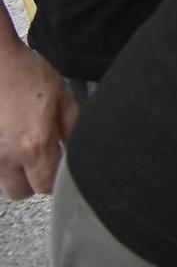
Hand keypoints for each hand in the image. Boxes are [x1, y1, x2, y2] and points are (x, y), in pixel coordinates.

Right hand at [0, 42, 77, 199]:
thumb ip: (73, 129)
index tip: (56, 169)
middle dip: (30, 181)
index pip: (45, 187)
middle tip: (38, 161)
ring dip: (11, 172)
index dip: (53, 180)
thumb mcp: (63, 98)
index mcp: (35, 145)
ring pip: (0, 182)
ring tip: (20, 146)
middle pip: (19, 191)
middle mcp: (6, 155)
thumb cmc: (26, 74)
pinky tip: (6, 140)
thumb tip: (78, 151)